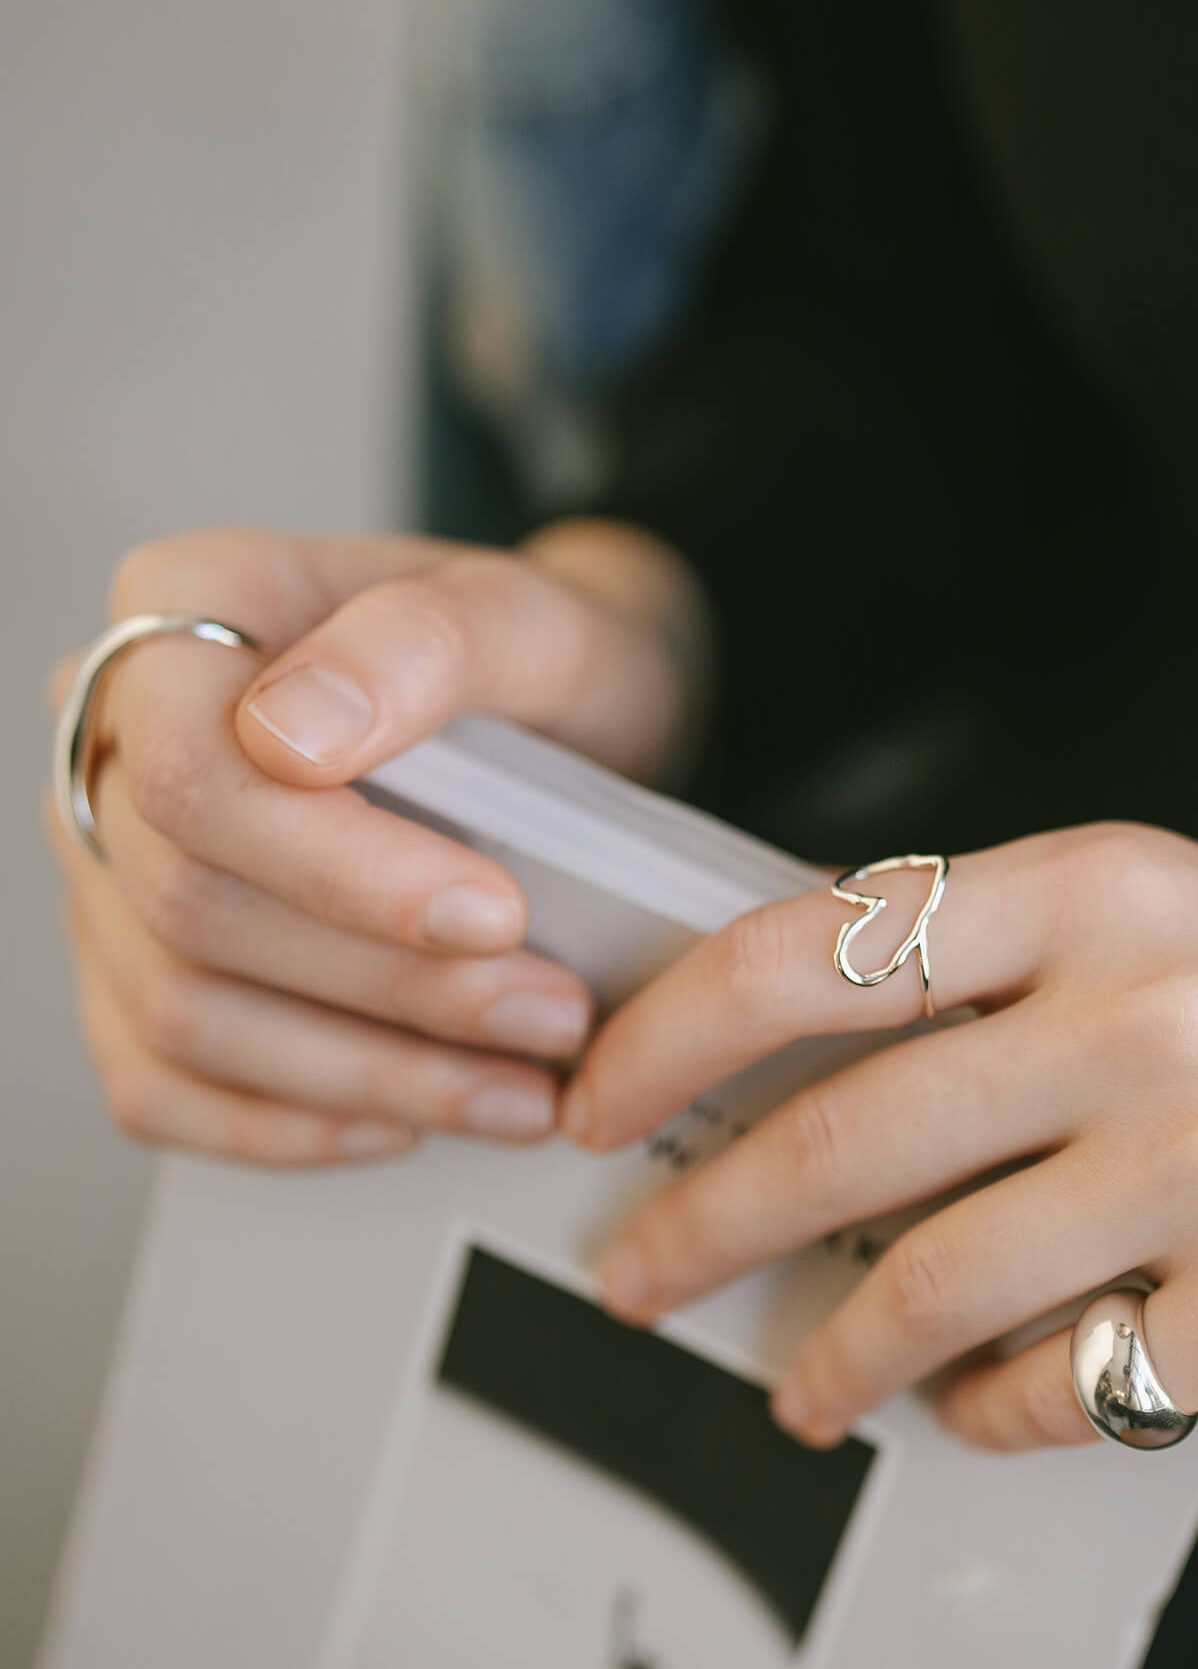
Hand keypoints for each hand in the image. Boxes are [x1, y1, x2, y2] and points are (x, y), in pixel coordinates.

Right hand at [45, 520, 706, 1165]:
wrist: (552, 710)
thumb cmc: (527, 653)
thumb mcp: (522, 615)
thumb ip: (419, 643)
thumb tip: (289, 735)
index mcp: (180, 609)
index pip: (193, 768)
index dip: (333, 866)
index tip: (492, 915)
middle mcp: (112, 736)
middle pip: (191, 903)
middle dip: (388, 986)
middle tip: (551, 1016)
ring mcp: (109, 862)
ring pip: (179, 1011)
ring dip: (364, 1074)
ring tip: (520, 1088)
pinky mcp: (132, 965)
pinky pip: (158, 1083)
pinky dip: (286, 1124)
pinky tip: (408, 1122)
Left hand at [560, 824, 1197, 1450]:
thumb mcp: (1158, 923)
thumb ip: (989, 967)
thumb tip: (798, 1056)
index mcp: (1090, 890)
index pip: (811, 948)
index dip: (671, 1031)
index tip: (599, 1098)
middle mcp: (1141, 1010)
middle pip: (841, 1135)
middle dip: (702, 1224)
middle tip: (638, 1274)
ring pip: (929, 1282)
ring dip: (827, 1354)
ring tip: (792, 1386)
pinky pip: (1055, 1385)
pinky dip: (983, 1407)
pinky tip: (967, 1401)